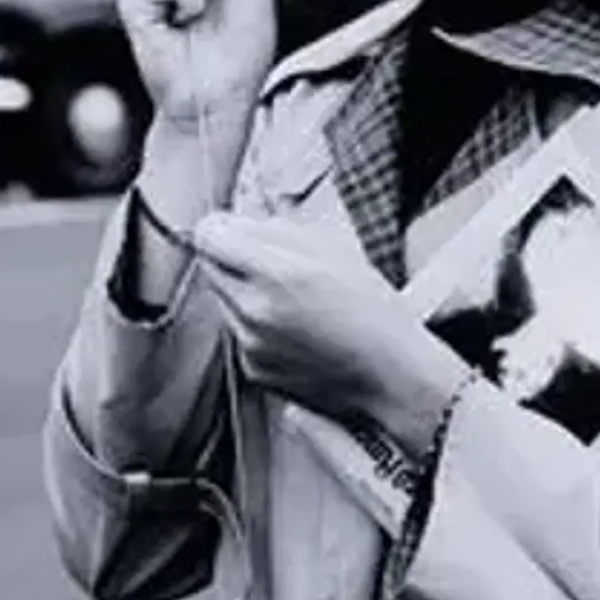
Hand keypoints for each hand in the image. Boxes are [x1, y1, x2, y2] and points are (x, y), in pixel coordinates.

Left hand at [191, 212, 469, 450]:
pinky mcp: (252, 369)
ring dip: (244, 293)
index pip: (209, 236)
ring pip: (223, 301)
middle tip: (272, 264)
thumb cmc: (375, 313)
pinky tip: (295, 330)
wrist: (391, 376)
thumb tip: (241, 223)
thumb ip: (279, 230)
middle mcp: (255, 311)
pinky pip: (238, 334)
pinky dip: (256, 327)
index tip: (235, 229)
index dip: (222, 227)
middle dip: (233, 258)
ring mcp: (250, 344)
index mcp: (277, 274)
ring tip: (293, 301)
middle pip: (210, 267)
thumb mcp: (336, 250)